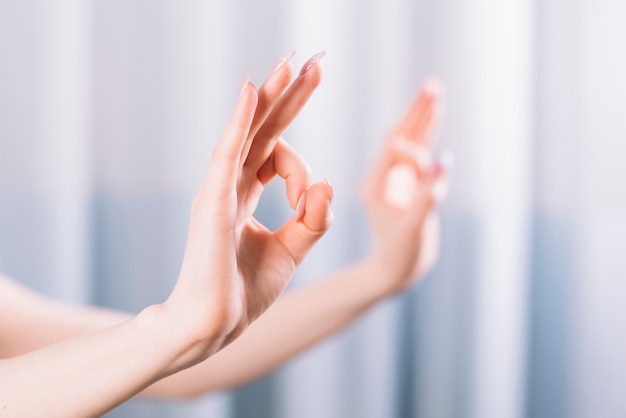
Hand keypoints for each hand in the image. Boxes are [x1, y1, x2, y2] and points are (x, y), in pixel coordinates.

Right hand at [165, 52, 333, 364]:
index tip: (310, 198)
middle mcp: (231, 184)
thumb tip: (327, 185)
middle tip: (313, 62)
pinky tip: (252, 90)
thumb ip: (313, 219)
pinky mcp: (212, 201)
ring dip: (270, 97)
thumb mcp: (292, 250)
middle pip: (263, 130)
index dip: (301, 166)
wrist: (214, 326)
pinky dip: (238, 122)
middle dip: (289, 97)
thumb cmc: (245, 291)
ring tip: (292, 64)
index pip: (276, 154)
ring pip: (247, 132)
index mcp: (245, 194)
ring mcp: (219, 189)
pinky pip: (227, 153)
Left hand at [361, 79, 450, 296]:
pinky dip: (427, 137)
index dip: (413, 142)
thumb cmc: (401, 254)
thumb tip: (443, 162)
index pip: (393, 150)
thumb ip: (428, 195)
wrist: (395, 272)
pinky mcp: (408, 186)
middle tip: (432, 85)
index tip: (428, 153)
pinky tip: (433, 118)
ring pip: (411, 143)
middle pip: (401, 136)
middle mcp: (383, 177)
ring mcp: (395, 180)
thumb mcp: (414, 227)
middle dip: (417, 112)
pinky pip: (418, 157)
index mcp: (375, 184)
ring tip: (435, 93)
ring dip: (423, 119)